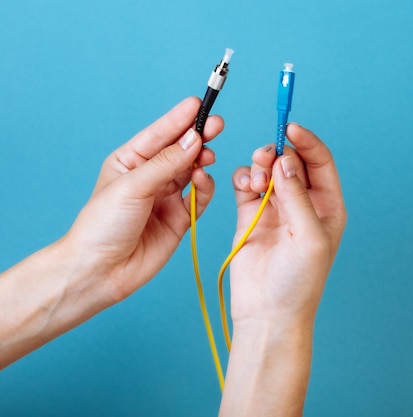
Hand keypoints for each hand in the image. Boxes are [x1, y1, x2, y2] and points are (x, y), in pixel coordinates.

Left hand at [64, 97, 223, 303]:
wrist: (101, 271)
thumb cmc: (103, 225)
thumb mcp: (133, 186)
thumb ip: (167, 163)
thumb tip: (194, 139)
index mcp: (130, 161)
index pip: (160, 134)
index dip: (180, 118)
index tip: (200, 104)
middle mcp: (150, 176)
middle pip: (181, 150)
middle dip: (198, 136)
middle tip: (216, 125)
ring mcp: (167, 197)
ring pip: (193, 170)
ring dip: (202, 161)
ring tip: (206, 157)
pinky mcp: (181, 218)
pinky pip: (200, 196)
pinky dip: (206, 187)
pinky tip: (203, 181)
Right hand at [230, 123, 345, 327]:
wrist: (267, 312)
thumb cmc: (298, 281)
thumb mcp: (308, 237)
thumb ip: (297, 196)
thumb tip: (285, 160)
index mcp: (327, 205)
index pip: (320, 161)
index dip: (306, 142)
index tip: (290, 127)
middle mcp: (303, 202)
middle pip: (292, 160)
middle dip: (279, 153)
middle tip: (267, 159)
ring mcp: (277, 207)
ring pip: (268, 168)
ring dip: (260, 165)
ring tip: (256, 182)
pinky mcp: (251, 214)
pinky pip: (247, 182)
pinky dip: (245, 177)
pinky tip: (246, 187)